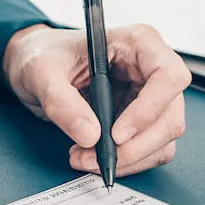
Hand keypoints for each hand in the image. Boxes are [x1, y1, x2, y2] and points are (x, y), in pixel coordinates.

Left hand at [3, 24, 191, 176]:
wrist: (35, 66)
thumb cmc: (43, 55)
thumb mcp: (42, 72)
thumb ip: (61, 101)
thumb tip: (90, 135)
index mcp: (138, 43)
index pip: (168, 76)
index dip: (148, 109)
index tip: (116, 134)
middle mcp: (151, 69)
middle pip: (170, 115)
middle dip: (135, 146)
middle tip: (96, 158)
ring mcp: (150, 96)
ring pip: (163, 137)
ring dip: (129, 158)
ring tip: (85, 158)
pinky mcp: (142, 119)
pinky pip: (150, 148)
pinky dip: (127, 161)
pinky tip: (93, 157)